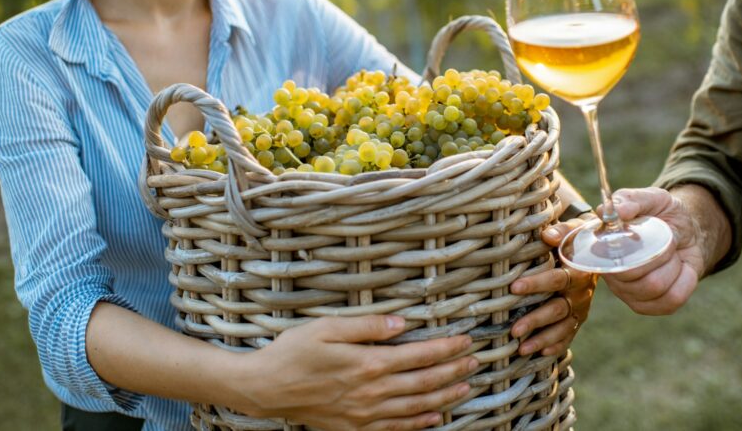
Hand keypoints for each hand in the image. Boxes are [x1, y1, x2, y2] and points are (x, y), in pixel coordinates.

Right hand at [230, 315, 477, 429]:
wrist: (265, 389)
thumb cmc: (293, 352)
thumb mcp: (327, 327)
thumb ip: (367, 325)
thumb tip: (402, 323)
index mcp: (367, 363)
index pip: (419, 355)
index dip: (446, 348)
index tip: (465, 340)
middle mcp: (371, 392)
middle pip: (424, 382)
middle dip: (454, 371)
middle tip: (476, 361)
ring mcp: (365, 415)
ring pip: (416, 407)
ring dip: (445, 397)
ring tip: (466, 386)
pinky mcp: (356, 428)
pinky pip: (397, 428)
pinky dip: (420, 423)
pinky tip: (436, 417)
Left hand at [508, 215, 597, 356]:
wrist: (599, 251)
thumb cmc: (578, 239)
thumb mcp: (574, 231)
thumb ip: (562, 232)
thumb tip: (546, 235)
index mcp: (579, 271)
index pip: (557, 279)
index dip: (537, 284)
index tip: (514, 288)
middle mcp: (582, 293)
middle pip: (558, 309)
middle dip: (536, 320)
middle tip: (514, 329)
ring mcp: (580, 309)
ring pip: (562, 327)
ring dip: (542, 338)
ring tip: (521, 349)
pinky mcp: (578, 319)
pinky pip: (568, 335)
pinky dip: (556, 346)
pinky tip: (540, 353)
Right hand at [598, 186, 724, 315]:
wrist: (689, 231)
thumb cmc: (664, 214)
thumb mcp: (651, 198)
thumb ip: (631, 199)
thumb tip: (614, 211)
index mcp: (602, 247)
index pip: (605, 258)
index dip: (624, 251)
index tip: (643, 236)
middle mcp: (611, 274)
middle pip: (633, 275)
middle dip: (659, 253)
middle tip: (667, 241)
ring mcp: (630, 294)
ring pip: (655, 287)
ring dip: (673, 266)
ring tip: (673, 255)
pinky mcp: (651, 307)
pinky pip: (673, 299)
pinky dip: (685, 280)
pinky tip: (682, 270)